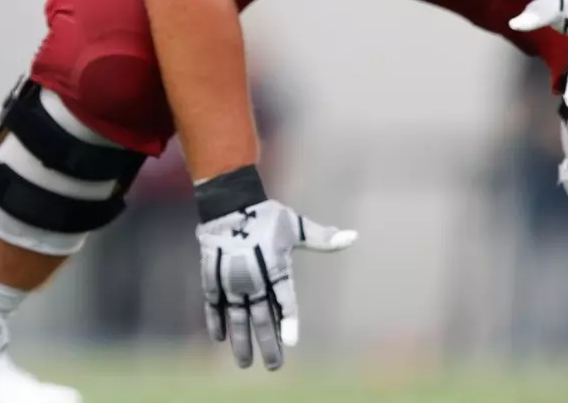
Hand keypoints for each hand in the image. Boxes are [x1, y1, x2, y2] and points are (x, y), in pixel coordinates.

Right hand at [196, 198, 356, 369]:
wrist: (227, 202)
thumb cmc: (266, 215)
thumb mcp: (296, 226)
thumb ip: (322, 238)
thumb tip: (354, 237)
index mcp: (275, 266)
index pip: (285, 300)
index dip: (288, 322)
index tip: (291, 342)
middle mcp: (253, 277)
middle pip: (261, 317)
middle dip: (266, 343)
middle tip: (273, 366)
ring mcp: (230, 278)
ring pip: (236, 316)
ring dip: (240, 340)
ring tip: (244, 362)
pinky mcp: (213, 276)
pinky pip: (213, 303)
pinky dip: (216, 320)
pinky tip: (219, 338)